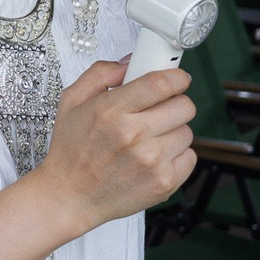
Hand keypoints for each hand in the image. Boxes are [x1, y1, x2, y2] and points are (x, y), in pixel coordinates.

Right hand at [33, 59, 196, 228]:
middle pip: (184, 106)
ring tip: (149, 139)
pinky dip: (176, 156)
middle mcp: (134, 135)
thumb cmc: (71, 151)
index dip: (175, 77)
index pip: (161, 83)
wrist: (69, 196)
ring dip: (173, 132)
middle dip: (175, 103)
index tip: (177, 78)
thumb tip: (129, 63)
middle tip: (159, 110)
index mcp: (111, 111)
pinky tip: (154, 158)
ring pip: (187, 132)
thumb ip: (99, 74)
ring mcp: (152, 161)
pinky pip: (190, 157)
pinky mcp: (164, 182)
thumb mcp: (71, 101)